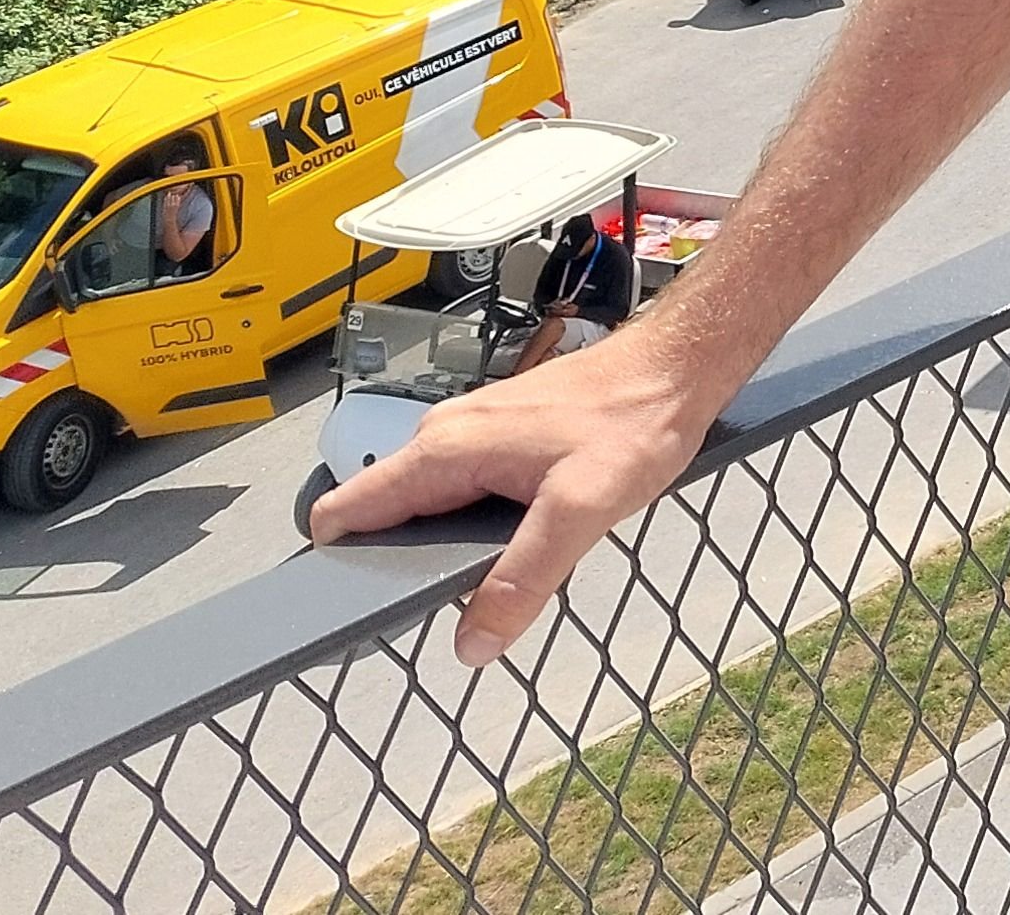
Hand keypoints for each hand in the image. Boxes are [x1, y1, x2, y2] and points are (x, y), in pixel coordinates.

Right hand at [305, 330, 726, 667]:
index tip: (341, 611)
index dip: (334, 562)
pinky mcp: (501, 439)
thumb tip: (470, 644)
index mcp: (445, 450)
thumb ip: (524, 578)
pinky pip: (461, 494)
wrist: (675, 367)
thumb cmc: (634, 422)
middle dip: (391, 566)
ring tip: (470, 592)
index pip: (347, 507)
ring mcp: (472, 435)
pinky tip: (508, 552)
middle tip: (422, 618)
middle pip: (384, 514)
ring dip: (437, 549)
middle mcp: (446, 437)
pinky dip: (469, 528)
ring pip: (426, 507)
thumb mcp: (582, 510)